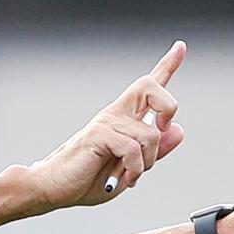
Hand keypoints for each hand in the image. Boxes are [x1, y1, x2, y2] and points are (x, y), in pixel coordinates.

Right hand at [29, 41, 188, 207]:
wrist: (53, 187)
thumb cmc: (87, 179)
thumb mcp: (130, 167)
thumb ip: (155, 150)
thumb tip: (178, 130)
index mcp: (123, 119)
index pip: (148, 87)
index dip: (168, 65)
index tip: (181, 46)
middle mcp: (115, 114)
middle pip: (150, 86)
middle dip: (168, 107)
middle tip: (161, 131)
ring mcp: (105, 122)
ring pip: (150, 133)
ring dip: (147, 162)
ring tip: (130, 176)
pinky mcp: (98, 133)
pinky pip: (133, 148)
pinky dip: (134, 168)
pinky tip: (123, 178)